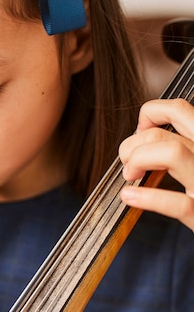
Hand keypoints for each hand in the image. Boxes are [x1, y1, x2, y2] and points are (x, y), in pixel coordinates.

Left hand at [119, 98, 193, 230]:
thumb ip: (183, 146)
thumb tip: (143, 137)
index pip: (179, 109)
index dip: (150, 114)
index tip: (140, 132)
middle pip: (163, 133)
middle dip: (133, 145)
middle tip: (127, 163)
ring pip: (171, 152)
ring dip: (139, 160)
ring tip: (130, 176)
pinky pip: (175, 202)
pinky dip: (145, 198)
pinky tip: (129, 197)